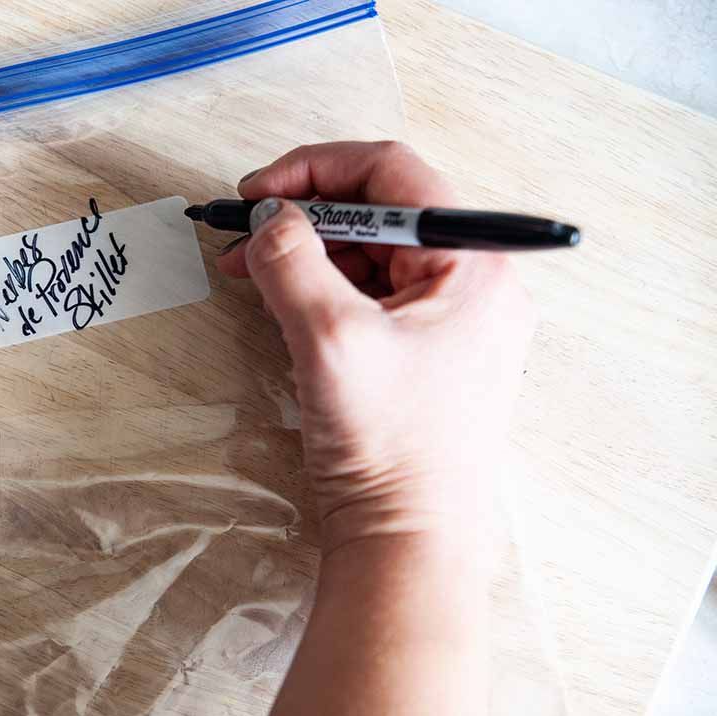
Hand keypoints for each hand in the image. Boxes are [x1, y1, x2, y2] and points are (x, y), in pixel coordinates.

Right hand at [218, 141, 534, 550]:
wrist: (409, 542)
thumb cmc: (391, 448)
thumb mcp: (329, 340)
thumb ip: (292, 262)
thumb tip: (268, 219)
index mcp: (474, 263)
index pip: (393, 173)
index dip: (315, 169)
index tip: (257, 192)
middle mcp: (474, 282)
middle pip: (381, 213)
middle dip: (305, 216)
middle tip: (244, 232)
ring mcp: (452, 320)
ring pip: (372, 256)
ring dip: (309, 254)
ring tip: (251, 270)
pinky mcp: (427, 354)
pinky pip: (373, 297)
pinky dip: (324, 290)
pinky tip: (283, 302)